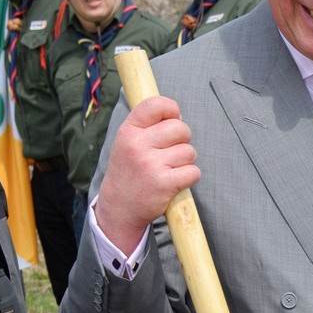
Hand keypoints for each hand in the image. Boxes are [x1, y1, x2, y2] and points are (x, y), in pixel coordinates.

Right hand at [95, 95, 198, 254]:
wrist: (119, 207)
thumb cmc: (129, 172)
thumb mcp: (127, 142)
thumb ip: (147, 126)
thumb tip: (177, 114)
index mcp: (129, 130)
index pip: (156, 104)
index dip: (172, 109)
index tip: (173, 119)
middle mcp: (138, 145)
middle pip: (180, 128)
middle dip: (183, 139)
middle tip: (172, 151)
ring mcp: (151, 165)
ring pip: (189, 151)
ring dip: (186, 161)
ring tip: (171, 168)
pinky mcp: (164, 184)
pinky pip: (193, 172)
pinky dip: (190, 176)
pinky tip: (176, 180)